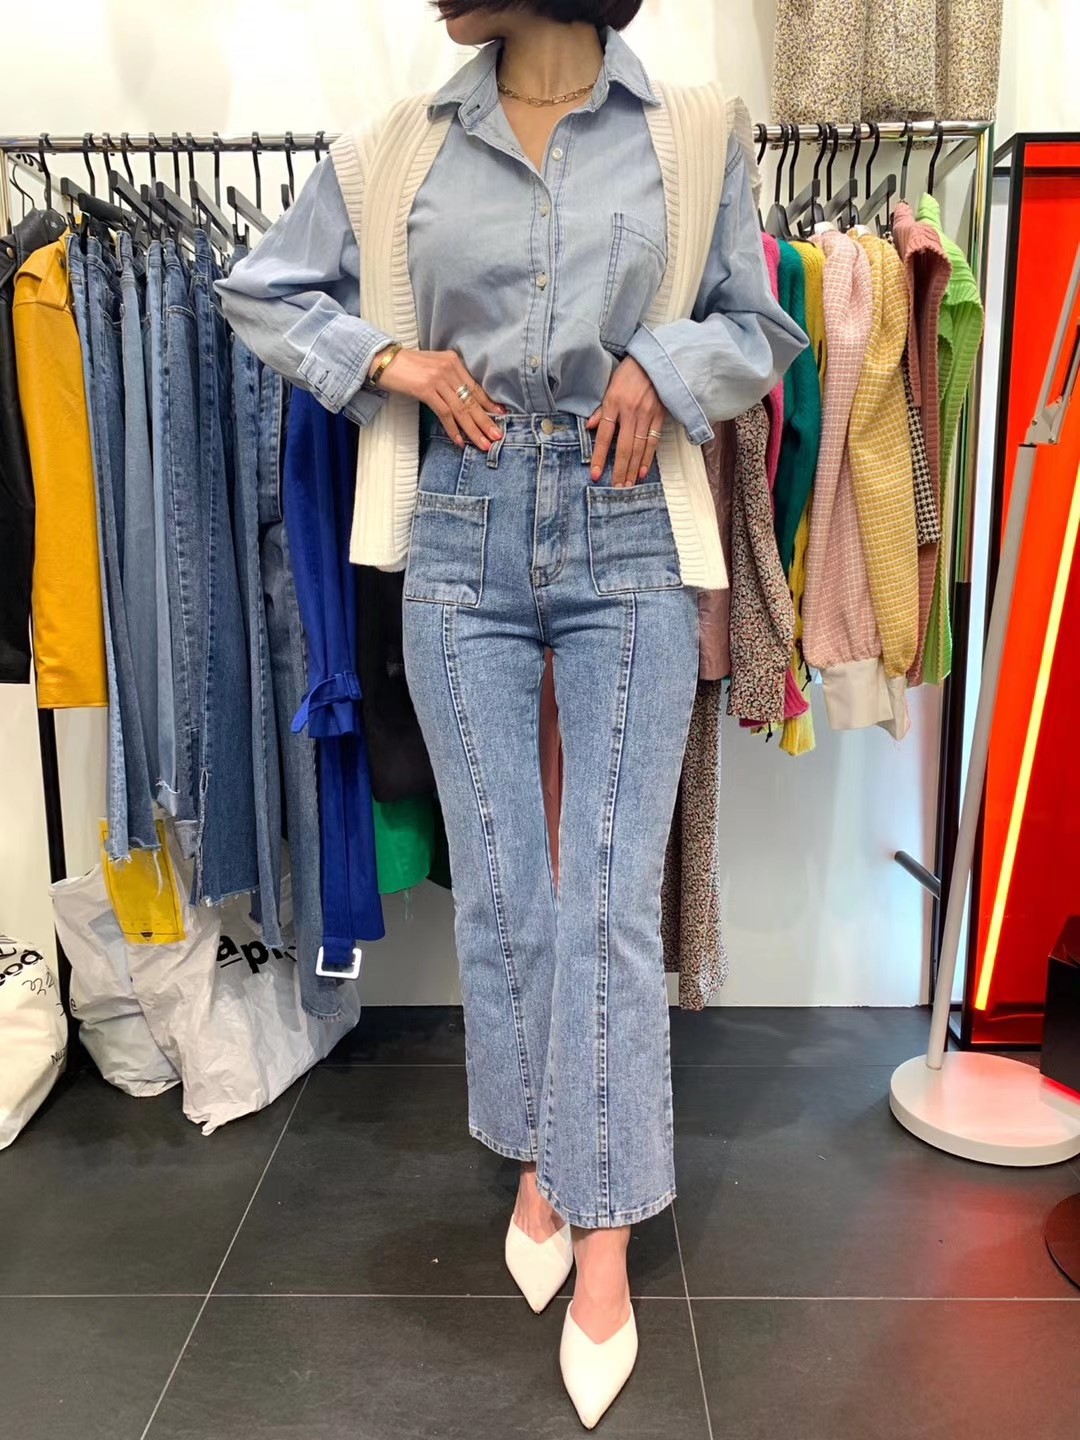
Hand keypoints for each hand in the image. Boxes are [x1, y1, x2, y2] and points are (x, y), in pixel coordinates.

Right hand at [373, 346, 504, 449]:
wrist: (382, 360)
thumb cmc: (406, 366)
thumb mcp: (433, 367)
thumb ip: (449, 378)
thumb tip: (464, 400)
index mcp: (453, 362)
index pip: (475, 387)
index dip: (489, 404)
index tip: (501, 416)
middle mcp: (449, 369)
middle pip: (471, 400)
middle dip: (485, 421)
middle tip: (497, 437)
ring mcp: (437, 379)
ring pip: (460, 409)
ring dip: (472, 430)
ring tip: (482, 444)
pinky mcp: (425, 389)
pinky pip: (444, 413)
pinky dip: (452, 429)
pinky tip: (459, 441)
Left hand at [586, 357, 666, 487]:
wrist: (656, 359)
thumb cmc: (630, 372)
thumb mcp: (610, 386)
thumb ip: (602, 409)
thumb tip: (591, 427)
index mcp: (614, 403)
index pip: (605, 436)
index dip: (599, 457)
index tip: (595, 474)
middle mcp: (630, 411)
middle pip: (623, 447)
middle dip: (619, 470)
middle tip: (615, 488)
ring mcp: (646, 415)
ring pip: (638, 447)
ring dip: (632, 468)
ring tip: (627, 485)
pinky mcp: (659, 416)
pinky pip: (653, 441)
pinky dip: (647, 457)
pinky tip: (642, 471)